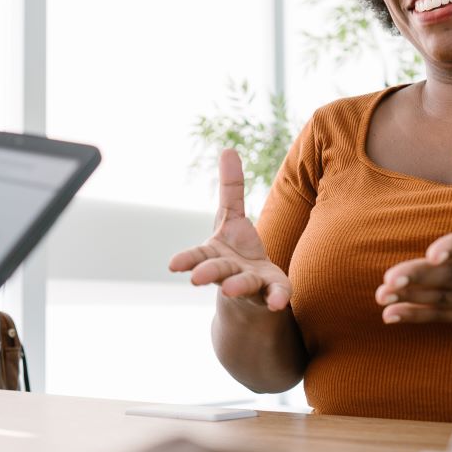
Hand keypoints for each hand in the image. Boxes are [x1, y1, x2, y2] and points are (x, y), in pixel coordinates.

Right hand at [168, 149, 291, 310]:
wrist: (252, 290)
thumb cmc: (237, 249)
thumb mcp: (232, 217)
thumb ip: (230, 188)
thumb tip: (227, 148)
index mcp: (215, 254)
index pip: (198, 256)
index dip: (187, 260)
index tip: (173, 265)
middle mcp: (229, 271)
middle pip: (217, 271)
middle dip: (207, 273)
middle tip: (196, 278)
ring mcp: (250, 284)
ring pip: (243, 284)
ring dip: (236, 286)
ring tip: (230, 289)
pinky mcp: (271, 292)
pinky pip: (276, 295)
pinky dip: (277, 299)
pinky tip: (279, 303)